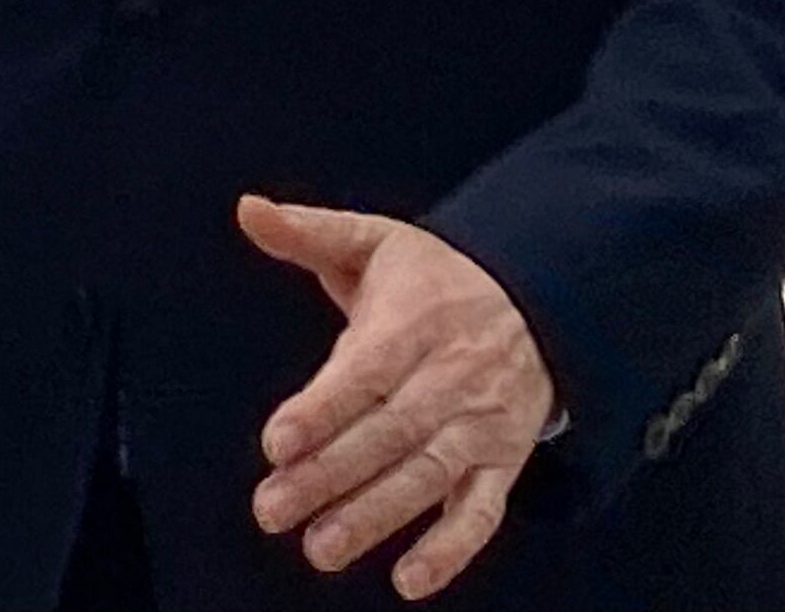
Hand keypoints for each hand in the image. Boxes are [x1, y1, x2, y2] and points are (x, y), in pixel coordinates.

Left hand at [242, 197, 553, 599]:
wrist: (536, 298)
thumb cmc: (436, 277)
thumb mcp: (376, 240)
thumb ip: (309, 231)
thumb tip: (248, 208)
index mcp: (412, 324)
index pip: (363, 373)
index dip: (320, 410)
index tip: (276, 443)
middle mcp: (448, 379)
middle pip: (386, 434)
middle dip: (328, 476)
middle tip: (271, 509)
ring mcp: (478, 425)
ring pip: (425, 478)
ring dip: (374, 518)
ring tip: (320, 548)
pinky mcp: (502, 461)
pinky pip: (482, 512)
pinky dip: (451, 549)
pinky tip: (411, 580)